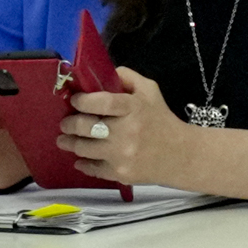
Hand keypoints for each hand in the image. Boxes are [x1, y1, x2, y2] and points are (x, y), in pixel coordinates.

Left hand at [62, 66, 191, 189]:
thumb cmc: (161, 120)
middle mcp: (127, 132)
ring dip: (69, 143)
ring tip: (66, 140)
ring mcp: (122, 154)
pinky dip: (82, 163)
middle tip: (66, 123)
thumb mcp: (150, 91)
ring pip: (82, 148)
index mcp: (134, 108)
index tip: (76, 101)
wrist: (181, 155)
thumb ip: (126, 78)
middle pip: (84, 126)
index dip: (82, 101)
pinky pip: (90, 168)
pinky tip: (82, 158)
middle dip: (69, 124)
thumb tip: (98, 73)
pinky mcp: (120, 173)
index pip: (101, 103)